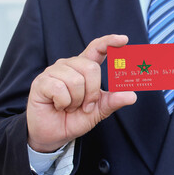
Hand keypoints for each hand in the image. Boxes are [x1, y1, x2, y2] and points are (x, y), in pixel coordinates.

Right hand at [26, 34, 136, 152]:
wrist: (53, 134)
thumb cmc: (74, 118)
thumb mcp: (99, 111)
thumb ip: (114, 101)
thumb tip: (132, 96)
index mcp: (84, 68)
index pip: (96, 49)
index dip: (109, 42)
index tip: (124, 40)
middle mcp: (69, 65)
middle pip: (91, 68)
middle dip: (93, 92)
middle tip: (86, 106)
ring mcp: (53, 72)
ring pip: (76, 80)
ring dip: (76, 100)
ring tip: (69, 106)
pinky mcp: (41, 82)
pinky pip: (60, 89)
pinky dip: (64, 103)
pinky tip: (58, 106)